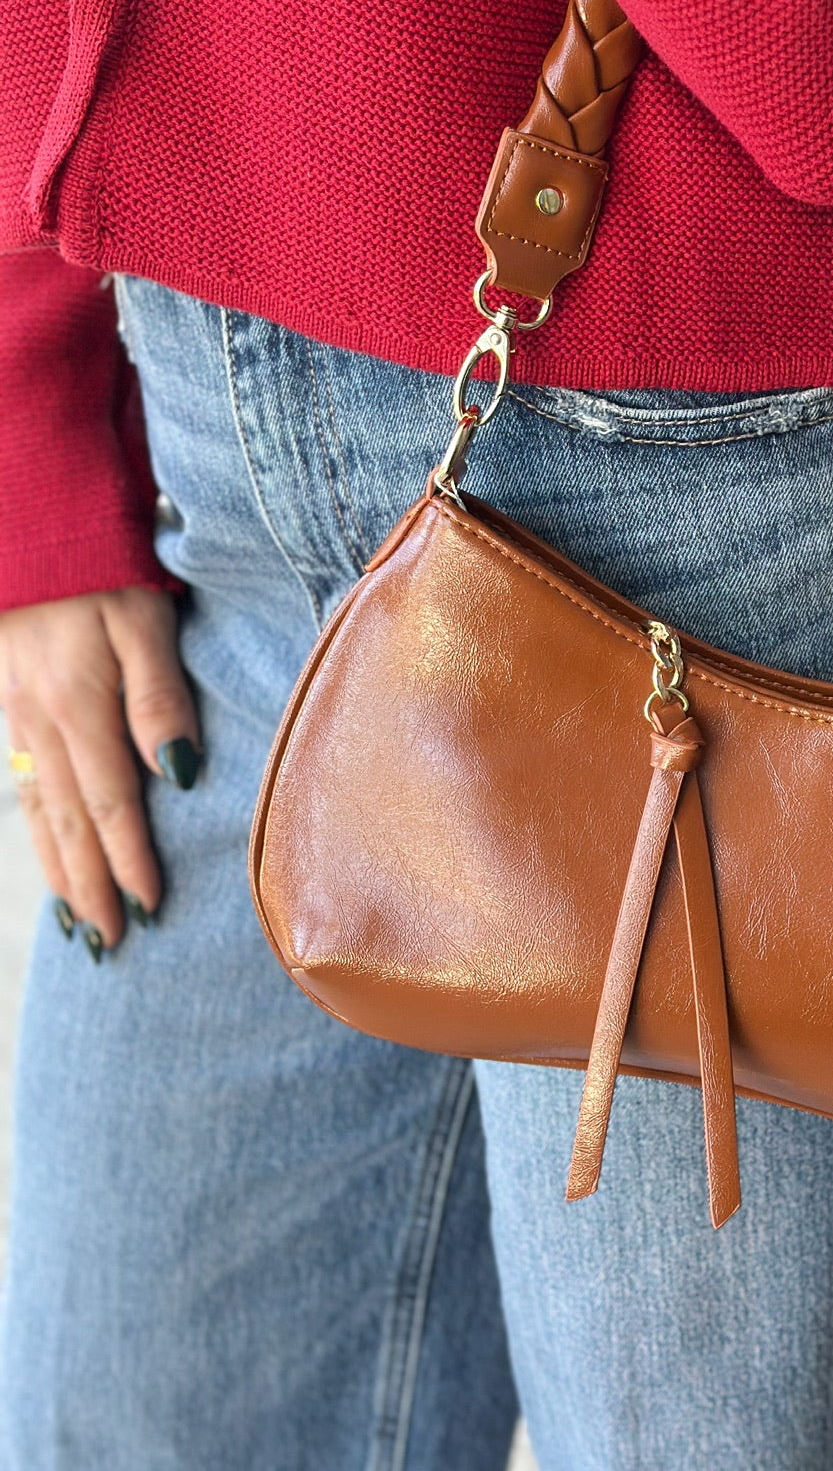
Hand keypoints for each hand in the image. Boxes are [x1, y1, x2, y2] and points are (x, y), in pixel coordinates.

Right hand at [0, 587, 198, 953]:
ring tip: (81, 923)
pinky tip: (50, 850)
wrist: (33, 526)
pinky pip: (24, 783)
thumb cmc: (105, 568)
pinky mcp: (11, 706)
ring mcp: (19, 717)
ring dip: (60, 869)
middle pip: (70, 821)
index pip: (111, 801)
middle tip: (115, 943)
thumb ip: (160, 696)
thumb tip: (179, 772)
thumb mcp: (144, 621)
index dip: (129, 858)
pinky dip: (37, 828)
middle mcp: (42, 721)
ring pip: (39, 809)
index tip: (150, 908)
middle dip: (91, 885)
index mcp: (79, 704)